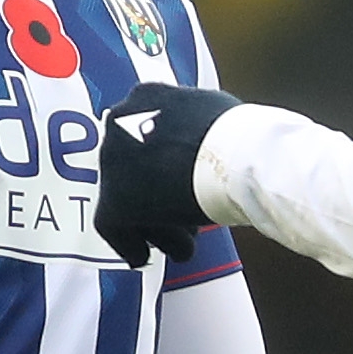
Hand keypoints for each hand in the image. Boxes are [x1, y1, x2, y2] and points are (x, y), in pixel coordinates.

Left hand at [93, 83, 240, 262]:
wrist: (235, 157)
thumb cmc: (241, 137)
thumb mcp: (213, 114)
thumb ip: (193, 126)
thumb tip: (198, 142)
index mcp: (146, 96)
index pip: (137, 130)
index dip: (152, 161)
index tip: (165, 180)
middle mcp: (120, 122)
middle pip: (127, 164)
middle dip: (151, 190)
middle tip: (176, 212)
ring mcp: (113, 159)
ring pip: (122, 195)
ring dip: (150, 218)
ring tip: (182, 237)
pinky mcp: (115, 199)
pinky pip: (112, 227)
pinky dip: (129, 243)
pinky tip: (144, 257)